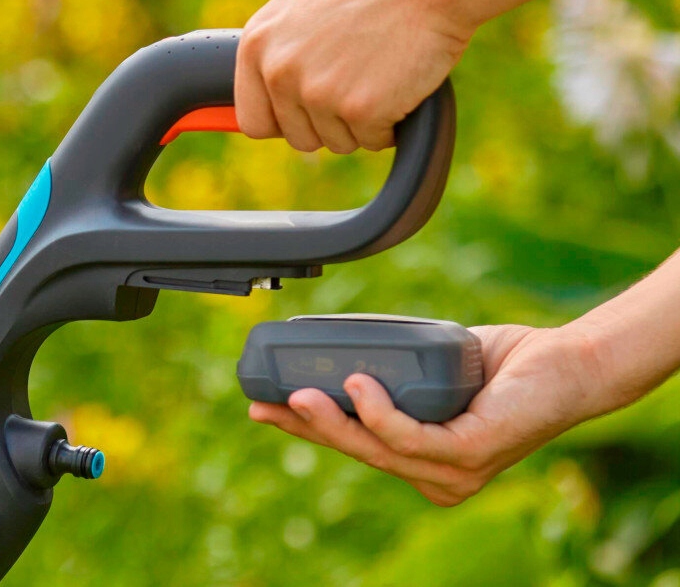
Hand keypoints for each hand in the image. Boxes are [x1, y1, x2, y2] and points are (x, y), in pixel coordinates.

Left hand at [235, 0, 473, 152]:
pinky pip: (373, 142)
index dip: (287, 121)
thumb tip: (267, 96)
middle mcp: (279, 70)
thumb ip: (276, 53)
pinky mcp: (359, 110)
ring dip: (361, 123)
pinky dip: (391, 124)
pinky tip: (398, 84)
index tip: (309, 112)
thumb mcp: (301, 10)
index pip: (254, 121)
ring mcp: (317, 92)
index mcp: (257, 45)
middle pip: (298, 138)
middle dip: (329, 123)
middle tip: (357, 81)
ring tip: (378, 75)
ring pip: (336, 143)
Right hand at [249, 324, 606, 505]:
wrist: (566, 362)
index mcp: (422, 461)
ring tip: (298, 392)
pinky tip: (357, 385)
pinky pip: (412, 436)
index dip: (307, 427)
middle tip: (261, 402)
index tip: (266, 405)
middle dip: (304, 426)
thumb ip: (395, 374)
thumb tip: (343, 349)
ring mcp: (454, 471)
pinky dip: (379, 412)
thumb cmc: (504, 365)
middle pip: (356, 451)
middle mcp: (435, 477)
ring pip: (377, 448)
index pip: (354, 445)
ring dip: (332, 421)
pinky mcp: (472, 453)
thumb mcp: (431, 370)